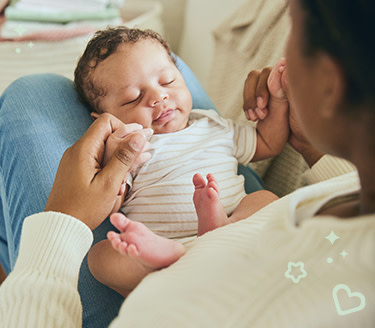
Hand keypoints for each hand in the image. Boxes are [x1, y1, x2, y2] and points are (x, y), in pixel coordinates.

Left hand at [44, 113, 150, 229]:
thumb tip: (139, 136)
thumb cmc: (84, 208)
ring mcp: (77, 160)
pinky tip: (125, 172)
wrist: (62, 227)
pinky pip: (98, 160)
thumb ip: (124, 158)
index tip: (138, 143)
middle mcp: (78, 150)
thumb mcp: (109, 183)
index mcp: (84, 149)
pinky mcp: (78, 170)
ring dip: (121, 155)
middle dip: (127, 142)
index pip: (106, 122)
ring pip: (104, 148)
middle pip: (107, 134)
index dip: (125, 128)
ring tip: (140, 161)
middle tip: (146, 152)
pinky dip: (112, 164)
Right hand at [243, 58, 323, 165]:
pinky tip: (252, 117)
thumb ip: (285, 88)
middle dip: (253, 97)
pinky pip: (249, 95)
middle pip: (256, 77)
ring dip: (249, 101)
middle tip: (259, 115)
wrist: (299, 141)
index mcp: (290, 79)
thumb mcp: (293, 108)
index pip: (268, 72)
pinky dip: (248, 106)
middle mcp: (281, 80)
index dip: (262, 87)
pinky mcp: (265, 97)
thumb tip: (281, 65)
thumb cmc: (302, 126)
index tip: (263, 105)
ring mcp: (272, 88)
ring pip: (250, 84)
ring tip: (255, 118)